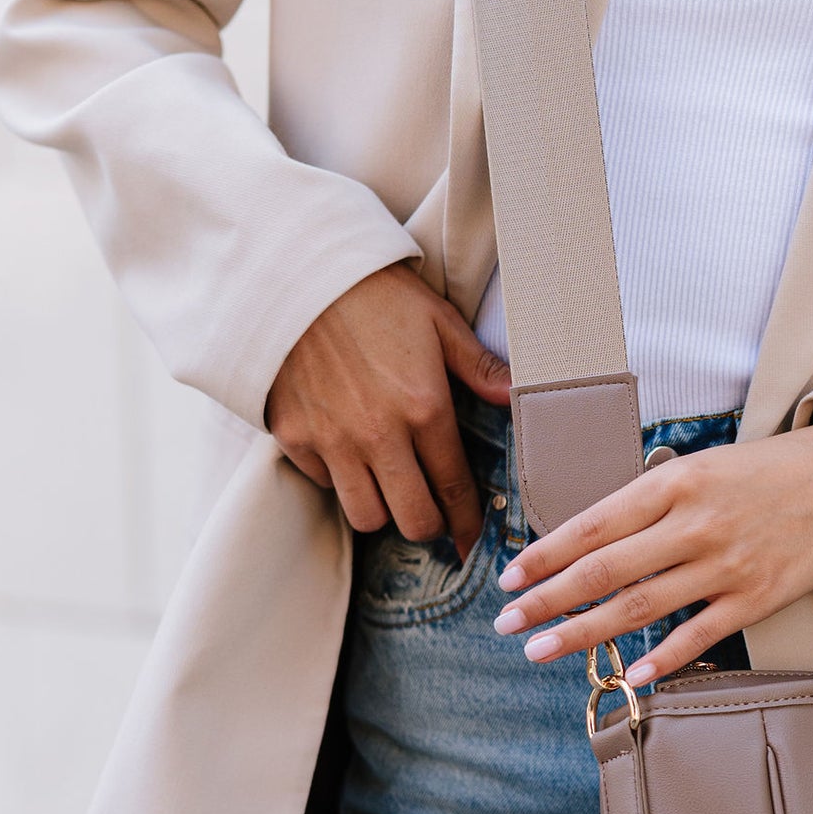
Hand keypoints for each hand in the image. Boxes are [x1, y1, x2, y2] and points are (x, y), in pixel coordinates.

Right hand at [267, 265, 511, 555]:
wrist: (297, 275)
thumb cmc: (375, 294)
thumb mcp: (438, 321)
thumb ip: (479, 367)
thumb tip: (518, 395)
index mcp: (424, 408)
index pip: (455, 489)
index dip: (468, 522)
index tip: (472, 539)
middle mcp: (379, 434)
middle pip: (413, 520)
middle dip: (429, 524)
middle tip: (432, 512)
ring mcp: (332, 439)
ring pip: (365, 516)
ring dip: (383, 509)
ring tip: (390, 487)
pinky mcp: (294, 436)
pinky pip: (324, 483)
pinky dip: (339, 479)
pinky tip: (349, 453)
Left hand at [492, 415, 812, 684]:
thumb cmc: (769, 471)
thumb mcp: (703, 466)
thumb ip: (651, 501)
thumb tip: (592, 542)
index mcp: (675, 483)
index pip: (593, 524)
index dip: (545, 555)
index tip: (510, 578)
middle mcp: (695, 524)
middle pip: (604, 570)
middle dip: (547, 600)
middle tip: (507, 623)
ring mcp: (725, 565)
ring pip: (639, 608)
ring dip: (583, 633)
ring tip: (541, 651)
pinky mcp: (756, 598)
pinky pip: (698, 635)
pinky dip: (662, 658)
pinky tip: (630, 676)